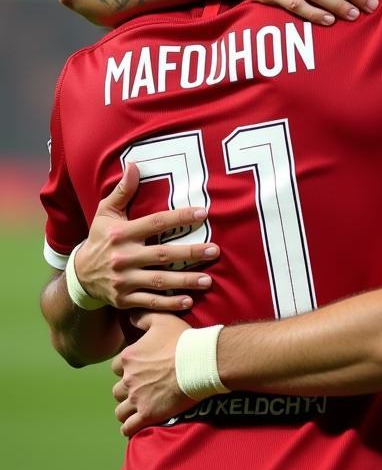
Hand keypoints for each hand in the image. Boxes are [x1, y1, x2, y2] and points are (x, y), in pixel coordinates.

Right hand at [74, 163, 219, 310]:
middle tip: (215, 250)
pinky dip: (169, 304)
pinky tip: (189, 301)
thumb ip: (122, 191)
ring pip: (159, 281)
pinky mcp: (125, 300)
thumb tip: (134, 165)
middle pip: (162, 255)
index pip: (156, 223)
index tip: (203, 213)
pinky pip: (150, 303)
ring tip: (208, 280)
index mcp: (122, 234)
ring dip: (185, 281)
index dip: (180, 217)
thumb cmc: (101, 239)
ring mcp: (124, 281)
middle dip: (190, 253)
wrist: (80, 276)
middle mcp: (123, 258)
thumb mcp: (106, 214)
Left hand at [113, 312, 194, 435]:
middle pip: (117, 390)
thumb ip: (143, 317)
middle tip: (144, 387)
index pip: (116, 367)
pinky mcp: (147, 414)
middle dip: (127, 390)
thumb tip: (130, 316)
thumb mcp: (163, 320)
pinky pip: (128, 427)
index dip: (127, 368)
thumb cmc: (183, 339)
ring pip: (120, 411)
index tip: (141, 368)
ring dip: (128, 409)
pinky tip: (137, 423)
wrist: (201, 361)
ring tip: (140, 406)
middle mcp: (128, 379)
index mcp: (128, 358)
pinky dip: (130, 427)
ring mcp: (137, 398)